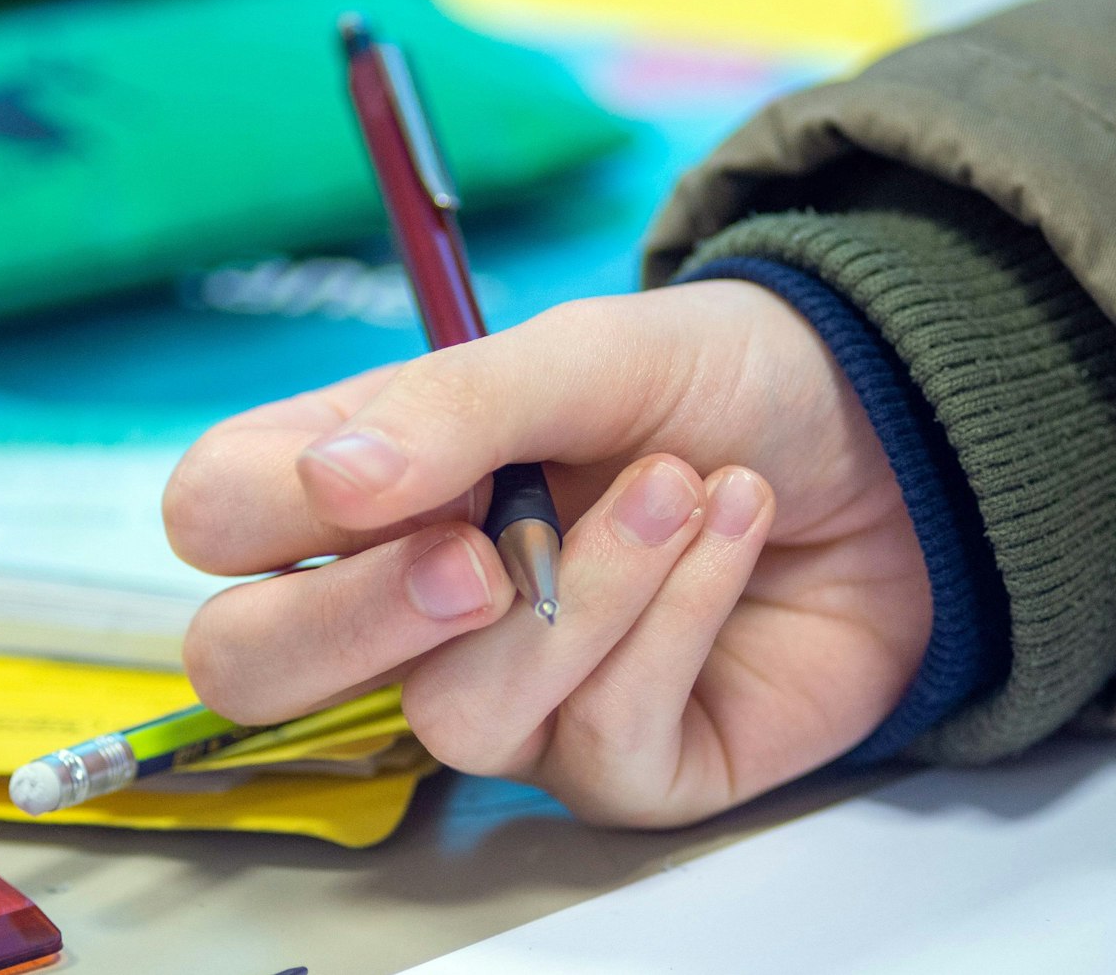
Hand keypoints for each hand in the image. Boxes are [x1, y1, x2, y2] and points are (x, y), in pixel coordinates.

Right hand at [163, 279, 930, 826]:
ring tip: (684, 487)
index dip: (264, 514)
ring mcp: (511, 695)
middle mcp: (414, 603)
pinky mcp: (619, 761)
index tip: (379, 474)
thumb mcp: (587, 353)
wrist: (898, 439)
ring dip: (588, 589)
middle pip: (258, 672)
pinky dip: (677, 616)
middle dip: (364, 618)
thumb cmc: (721, 380)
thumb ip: (451, 408)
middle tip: (481, 551)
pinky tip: (736, 533)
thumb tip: (333, 483)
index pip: (217, 524)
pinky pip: (601, 735)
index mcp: (369, 482)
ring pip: (455, 713)